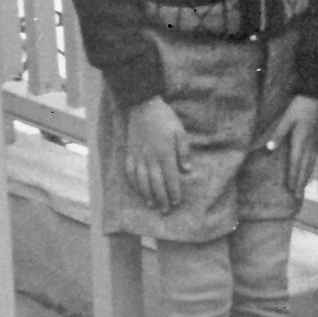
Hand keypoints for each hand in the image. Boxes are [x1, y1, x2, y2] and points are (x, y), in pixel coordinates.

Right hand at [123, 96, 189, 213]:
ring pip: (142, 181)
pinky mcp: (130, 153)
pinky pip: (131, 172)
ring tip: (152, 204)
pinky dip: (134, 183)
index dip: (174, 191)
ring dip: (147, 194)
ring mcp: (138, 156)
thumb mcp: (180, 132)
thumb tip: (187, 169)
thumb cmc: (165, 118)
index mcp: (165, 153)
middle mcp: (150, 158)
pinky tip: (138, 190)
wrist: (143, 106)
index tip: (177, 202)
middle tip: (165, 210)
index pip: (170, 178)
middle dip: (162, 198)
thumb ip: (183, 151)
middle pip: (156, 183)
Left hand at [262, 95, 317, 197]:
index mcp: (299, 142)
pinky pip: (314, 159)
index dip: (293, 178)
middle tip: (297, 196)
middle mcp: (309, 146)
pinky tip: (309, 170)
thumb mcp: (286, 119)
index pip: (295, 165)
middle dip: (300, 183)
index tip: (291, 191)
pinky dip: (311, 168)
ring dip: (306, 177)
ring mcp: (315, 143)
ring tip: (303, 188)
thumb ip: (278, 134)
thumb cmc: (300, 106)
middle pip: (304, 168)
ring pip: (311, 165)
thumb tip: (269, 148)